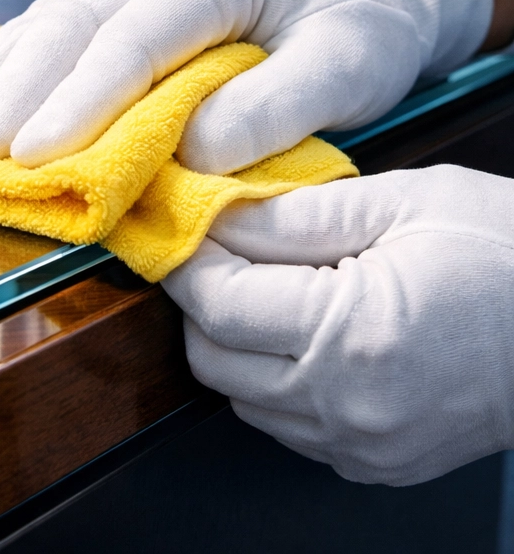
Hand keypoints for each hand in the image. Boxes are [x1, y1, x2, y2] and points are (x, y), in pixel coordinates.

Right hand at [0, 0, 489, 170]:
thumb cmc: (362, 26)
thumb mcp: (351, 66)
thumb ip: (277, 106)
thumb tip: (189, 153)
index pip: (136, 34)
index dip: (81, 97)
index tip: (35, 155)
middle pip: (68, 21)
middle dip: (11, 90)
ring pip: (42, 21)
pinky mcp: (119, 3)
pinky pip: (48, 32)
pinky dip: (0, 71)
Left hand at [162, 166, 513, 484]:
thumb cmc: (508, 254)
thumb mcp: (401, 204)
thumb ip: (295, 214)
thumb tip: (219, 212)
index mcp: (352, 335)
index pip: (218, 303)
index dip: (188, 257)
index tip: (186, 223)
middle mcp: (348, 405)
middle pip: (211, 356)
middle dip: (201, 297)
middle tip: (221, 249)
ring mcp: (361, 445)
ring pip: (238, 395)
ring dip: (231, 340)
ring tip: (267, 286)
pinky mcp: (373, 463)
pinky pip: (282, 423)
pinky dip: (269, 376)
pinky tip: (299, 331)